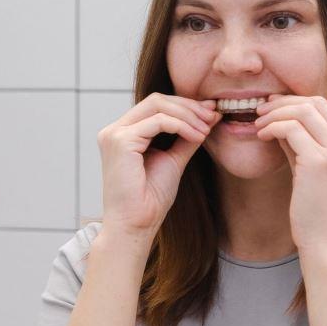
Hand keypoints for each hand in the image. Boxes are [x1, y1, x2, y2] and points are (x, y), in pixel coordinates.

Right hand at [98, 93, 220, 238]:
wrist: (136, 225)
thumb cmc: (150, 200)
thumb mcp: (174, 160)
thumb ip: (187, 137)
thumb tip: (210, 116)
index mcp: (123, 134)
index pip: (156, 106)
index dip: (185, 106)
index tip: (211, 113)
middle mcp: (114, 130)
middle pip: (156, 100)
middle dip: (188, 106)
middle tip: (212, 117)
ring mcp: (114, 134)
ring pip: (157, 106)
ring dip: (188, 115)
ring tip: (206, 129)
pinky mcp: (120, 141)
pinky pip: (158, 122)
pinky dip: (182, 126)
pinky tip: (197, 137)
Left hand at [253, 95, 326, 257]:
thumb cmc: (320, 213)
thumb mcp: (315, 169)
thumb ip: (304, 142)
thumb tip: (282, 117)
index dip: (297, 101)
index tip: (274, 107)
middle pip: (316, 104)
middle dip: (284, 103)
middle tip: (261, 111)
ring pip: (303, 112)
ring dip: (275, 114)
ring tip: (258, 125)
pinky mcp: (321, 161)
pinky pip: (291, 129)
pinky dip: (272, 127)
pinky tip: (262, 136)